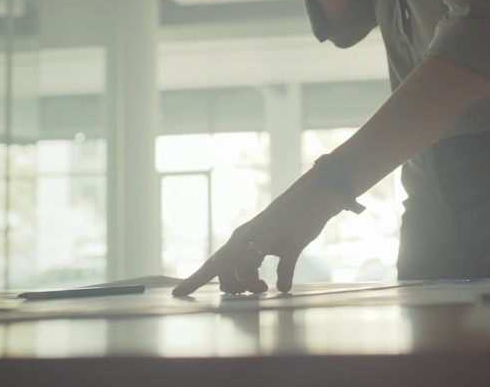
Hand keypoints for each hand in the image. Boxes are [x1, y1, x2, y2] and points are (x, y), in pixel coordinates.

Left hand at [172, 178, 345, 295]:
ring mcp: (269, 236)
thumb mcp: (265, 241)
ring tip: (263, 288)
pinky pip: (283, 265)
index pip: (212, 263)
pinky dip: (282, 279)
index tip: (176, 294)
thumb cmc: (287, 221)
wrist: (313, 195)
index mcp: (240, 238)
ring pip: (245, 263)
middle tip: (244, 291)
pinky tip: (284, 287)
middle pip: (223, 264)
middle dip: (229, 284)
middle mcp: (248, 236)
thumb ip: (254, 262)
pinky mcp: (291, 239)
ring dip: (250, 282)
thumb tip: (250, 286)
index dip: (194, 279)